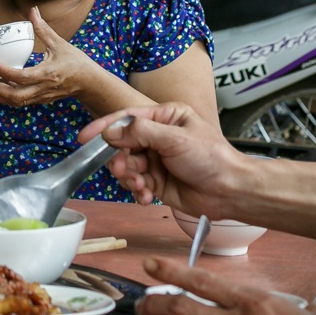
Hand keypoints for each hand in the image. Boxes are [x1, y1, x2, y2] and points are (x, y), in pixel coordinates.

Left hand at [0, 7, 106, 107]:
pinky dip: (7, 97)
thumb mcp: (59, 43)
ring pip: (17, 102)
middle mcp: (44, 88)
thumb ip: (43, 29)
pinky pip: (21, 102)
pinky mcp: (41, 100)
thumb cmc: (76, 62)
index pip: (23, 76)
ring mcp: (42, 96)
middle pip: (17, 96)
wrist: (89, 82)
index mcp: (48, 73)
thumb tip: (33, 11)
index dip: (6, 72)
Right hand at [80, 103, 247, 216]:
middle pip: (123, 144)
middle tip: (124, 170)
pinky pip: (136, 185)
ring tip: (142, 186)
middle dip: (121, 159)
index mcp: (165, 117)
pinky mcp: (157, 182)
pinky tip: (146, 197)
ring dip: (130, 177)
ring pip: (127, 166)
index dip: (104, 127)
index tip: (85, 138)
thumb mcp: (175, 139)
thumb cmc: (211, 158)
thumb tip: (111, 132)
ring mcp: (157, 160)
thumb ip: (141, 133)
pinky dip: (137, 192)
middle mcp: (158, 137)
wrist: (230, 191)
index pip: (127, 118)